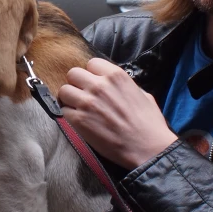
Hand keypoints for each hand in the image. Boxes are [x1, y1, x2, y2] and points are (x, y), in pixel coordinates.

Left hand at [59, 58, 177, 169]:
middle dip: (77, 83)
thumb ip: (124, 86)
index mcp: (116, 76)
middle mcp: (99, 85)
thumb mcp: (142, 94)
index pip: (92, 63)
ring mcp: (87, 102)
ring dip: (70, 98)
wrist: (146, 147)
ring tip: (78, 108)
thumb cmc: (149, 123)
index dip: (92, 74)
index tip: (95, 83)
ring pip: (64, 90)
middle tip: (83, 94)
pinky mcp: (79, 120)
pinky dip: (69, 115)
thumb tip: (114, 87)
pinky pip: (63, 110)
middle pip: (73, 73)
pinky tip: (79, 121)